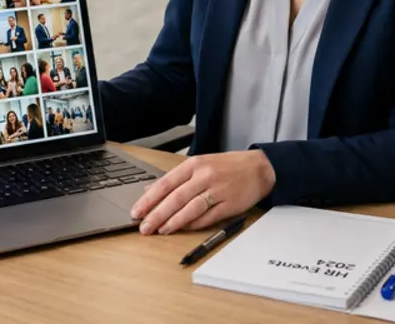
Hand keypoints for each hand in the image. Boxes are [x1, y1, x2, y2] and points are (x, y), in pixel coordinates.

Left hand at [131, 151, 275, 235]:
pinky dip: (193, 224)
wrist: (258, 168)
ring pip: (190, 208)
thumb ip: (176, 178)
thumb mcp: (200, 164)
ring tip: (160, 230)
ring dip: (173, 221)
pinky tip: (182, 229)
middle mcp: (204, 176)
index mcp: (194, 164)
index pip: (166, 183)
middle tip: (144, 227)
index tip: (136, 211)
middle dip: (157, 214)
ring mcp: (217, 190)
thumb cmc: (226, 166)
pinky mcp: (229, 204)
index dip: (149, 199)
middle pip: (176, 198)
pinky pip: (207, 217)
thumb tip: (150, 190)